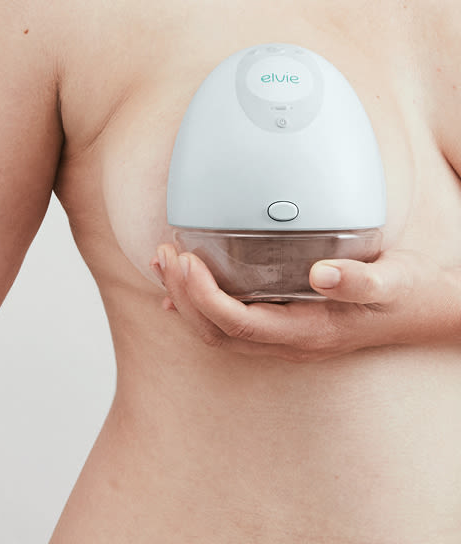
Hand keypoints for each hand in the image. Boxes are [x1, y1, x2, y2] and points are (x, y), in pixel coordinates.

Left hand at [150, 245, 460, 360]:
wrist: (429, 313)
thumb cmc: (411, 295)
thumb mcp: (394, 282)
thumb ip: (360, 280)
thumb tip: (322, 275)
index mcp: (309, 331)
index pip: (237, 322)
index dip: (203, 296)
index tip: (185, 261)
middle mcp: (289, 341)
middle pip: (216, 330)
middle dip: (184, 295)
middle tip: (167, 253)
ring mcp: (284, 337)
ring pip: (218, 329)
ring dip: (186, 298)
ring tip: (165, 261)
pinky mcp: (282, 324)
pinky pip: (229, 323)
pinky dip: (201, 303)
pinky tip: (183, 284)